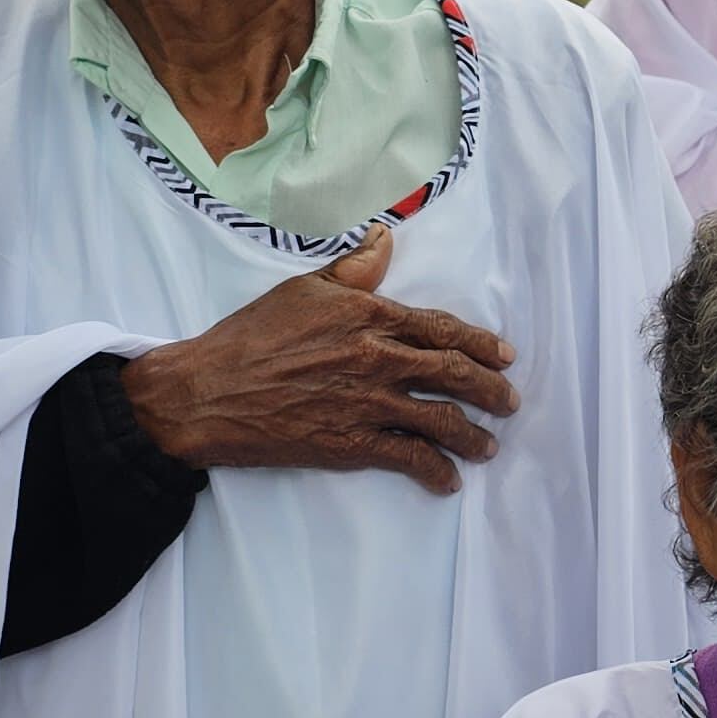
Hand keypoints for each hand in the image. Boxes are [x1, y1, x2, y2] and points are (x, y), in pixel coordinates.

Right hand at [117, 227, 520, 489]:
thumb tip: (386, 238)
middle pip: (454, 375)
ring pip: (441, 421)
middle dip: (491, 390)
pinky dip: (436, 471)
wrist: (207, 392)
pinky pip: (409, 458)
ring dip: (473, 436)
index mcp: (368, 316)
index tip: (505, 357)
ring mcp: (368, 404)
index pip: (441, 329)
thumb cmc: (248, 336)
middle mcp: (377, 358)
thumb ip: (353, 270)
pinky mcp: (351, 444)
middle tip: (510, 403)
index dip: (481, 344)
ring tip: (489, 447)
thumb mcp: (302, 289)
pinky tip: (448, 479)